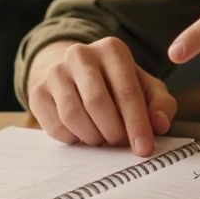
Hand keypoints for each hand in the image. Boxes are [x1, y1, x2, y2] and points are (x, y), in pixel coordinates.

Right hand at [27, 38, 177, 155]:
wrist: (80, 79)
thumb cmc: (120, 87)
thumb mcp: (147, 90)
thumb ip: (161, 105)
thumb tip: (159, 124)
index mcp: (111, 49)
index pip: (126, 91)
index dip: (137, 124)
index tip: (144, 149)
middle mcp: (80, 54)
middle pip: (97, 102)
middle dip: (113, 132)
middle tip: (121, 144)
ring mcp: (55, 71)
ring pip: (73, 115)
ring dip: (93, 137)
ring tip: (103, 138)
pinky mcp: (37, 91)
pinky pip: (55, 126)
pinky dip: (73, 139)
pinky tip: (83, 134)